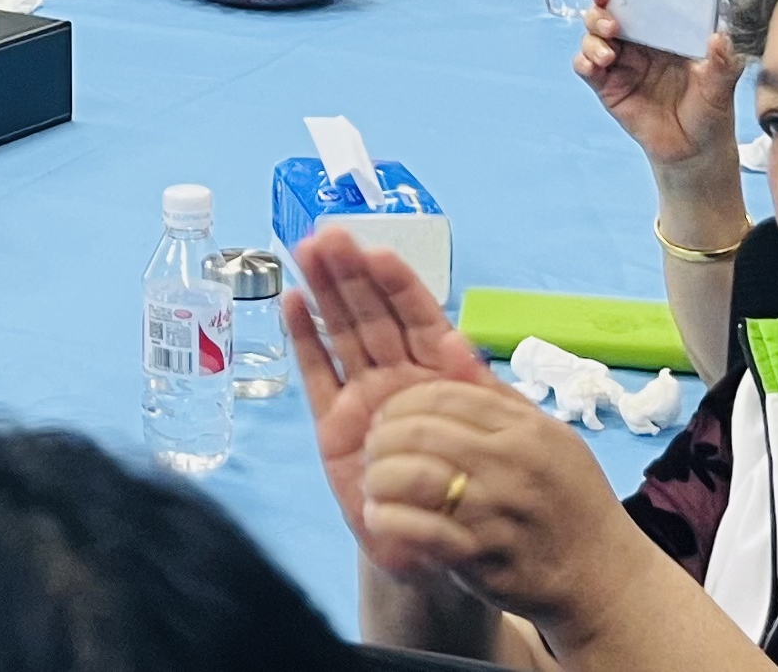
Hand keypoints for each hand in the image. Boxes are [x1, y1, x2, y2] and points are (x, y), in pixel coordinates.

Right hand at [287, 226, 501, 575]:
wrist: (440, 543)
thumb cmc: (470, 487)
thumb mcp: (484, 440)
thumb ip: (473, 394)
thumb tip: (462, 346)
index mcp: (440, 373)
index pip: (419, 318)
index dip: (399, 285)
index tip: (378, 251)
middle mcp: (400, 376)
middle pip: (372, 316)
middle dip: (351, 274)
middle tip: (328, 235)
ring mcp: (364, 396)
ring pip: (342, 332)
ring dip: (324, 290)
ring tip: (306, 249)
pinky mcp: (334, 425)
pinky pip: (317, 374)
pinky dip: (305, 337)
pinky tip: (292, 300)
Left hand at [362, 375, 646, 638]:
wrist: (605, 576)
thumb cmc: (570, 498)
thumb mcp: (546, 435)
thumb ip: (492, 392)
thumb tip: (448, 338)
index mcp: (526, 429)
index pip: (444, 395)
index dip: (403, 401)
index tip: (387, 414)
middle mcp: (512, 465)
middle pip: (422, 433)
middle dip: (383, 438)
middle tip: (372, 448)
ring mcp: (497, 512)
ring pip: (414, 478)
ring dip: (380, 477)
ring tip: (372, 481)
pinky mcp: (483, 558)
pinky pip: (422, 530)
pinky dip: (392, 520)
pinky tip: (380, 516)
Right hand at [573, 0, 741, 180]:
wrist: (695, 151)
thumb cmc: (711, 112)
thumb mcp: (722, 87)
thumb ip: (723, 63)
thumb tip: (719, 37)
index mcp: (663, 35)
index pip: (638, 4)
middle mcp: (639, 45)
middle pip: (607, 15)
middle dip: (599, 12)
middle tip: (611, 23)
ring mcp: (621, 66)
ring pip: (592, 38)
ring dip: (592, 39)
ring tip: (608, 55)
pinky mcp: (608, 88)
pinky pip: (586, 68)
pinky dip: (584, 62)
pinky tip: (593, 66)